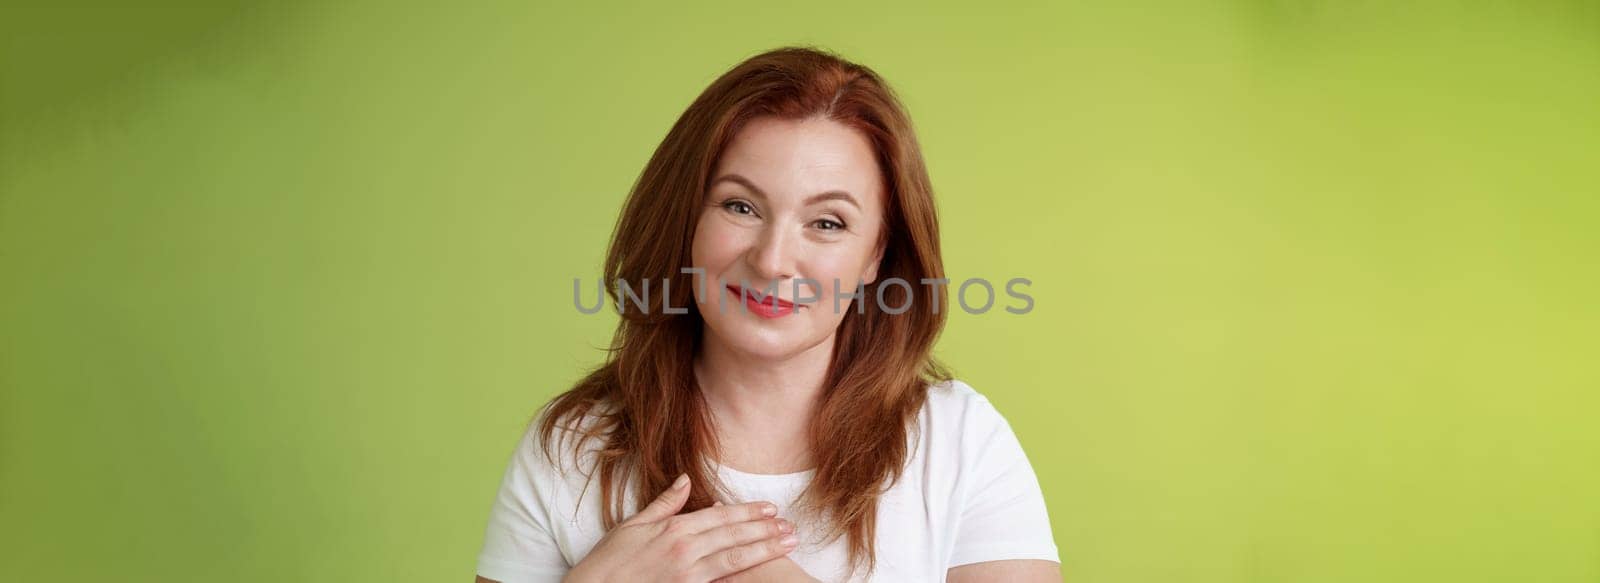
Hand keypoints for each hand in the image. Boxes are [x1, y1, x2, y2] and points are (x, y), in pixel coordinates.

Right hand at [564, 474, 799, 582]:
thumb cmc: (610, 560)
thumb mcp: (634, 524)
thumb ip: (665, 503)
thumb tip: (685, 479)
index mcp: (673, 528)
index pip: (721, 516)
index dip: (748, 512)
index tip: (771, 508)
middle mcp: (684, 549)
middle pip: (734, 536)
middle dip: (765, 530)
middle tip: (791, 527)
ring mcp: (687, 573)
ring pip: (735, 559)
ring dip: (764, 550)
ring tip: (787, 544)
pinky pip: (721, 581)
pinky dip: (742, 575)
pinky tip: (760, 571)